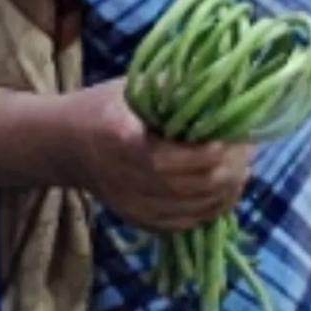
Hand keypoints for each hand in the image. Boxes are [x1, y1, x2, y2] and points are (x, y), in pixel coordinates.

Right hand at [71, 78, 251, 230]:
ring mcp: (133, 206)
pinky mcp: (139, 221)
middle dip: (232, 169)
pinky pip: (188, 223)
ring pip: (199, 209)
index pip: (185, 157)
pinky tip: (223, 188)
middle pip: (198, 186)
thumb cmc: (102, 107)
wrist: (63, 146)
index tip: (238, 133)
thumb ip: (177, 89)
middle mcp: (127, 180)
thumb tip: (226, 92)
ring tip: (241, 166)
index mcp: (124, 140)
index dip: (219, 150)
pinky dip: (212, 208)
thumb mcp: (134, 87)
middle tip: (247, 149)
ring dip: (229, 189)